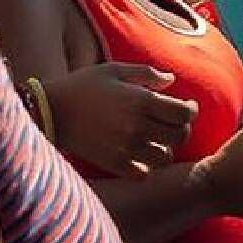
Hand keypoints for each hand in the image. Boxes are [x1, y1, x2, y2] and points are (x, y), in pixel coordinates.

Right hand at [47, 63, 196, 178]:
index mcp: (140, 101)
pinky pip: (144, 173)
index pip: (183, 113)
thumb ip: (146, 74)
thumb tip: (171, 80)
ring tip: (158, 140)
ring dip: (166, 148)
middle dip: (181, 129)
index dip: (191, 111)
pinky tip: (141, 154)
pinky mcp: (114, 164)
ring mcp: (126, 148)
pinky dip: (147, 166)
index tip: (186, 108)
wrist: (51, 111)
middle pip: (179, 136)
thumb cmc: (84, 85)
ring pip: (165, 158)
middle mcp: (137, 126)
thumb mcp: (115, 70)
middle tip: (173, 123)